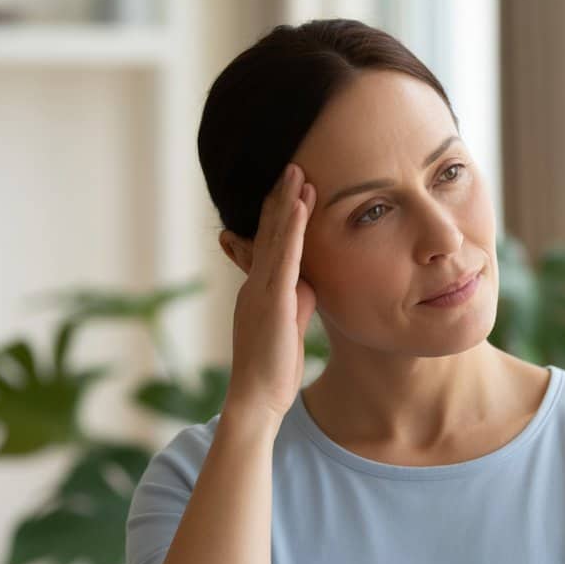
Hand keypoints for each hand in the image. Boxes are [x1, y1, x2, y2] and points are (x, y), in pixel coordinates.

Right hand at [223, 163, 317, 421]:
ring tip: (297, 172)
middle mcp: (255, 283)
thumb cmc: (274, 367)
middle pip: (268, 232)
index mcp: (259, 288)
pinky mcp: (271, 299)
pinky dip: (291, 229)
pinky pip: (283, 257)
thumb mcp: (290, 324)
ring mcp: (261, 289)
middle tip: (292, 165)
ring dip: (286, 202)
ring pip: (274, 237)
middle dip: (281, 197)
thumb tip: (308, 280)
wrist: (257, 398)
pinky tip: (299, 205)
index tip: (292, 187)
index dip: (280, 214)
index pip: (270, 243)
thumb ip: (297, 298)